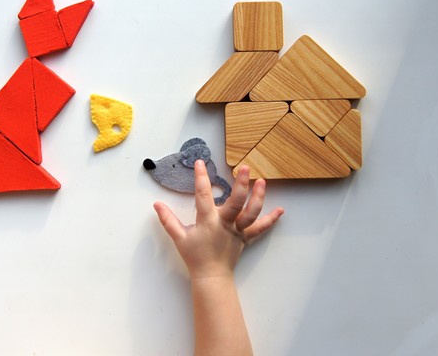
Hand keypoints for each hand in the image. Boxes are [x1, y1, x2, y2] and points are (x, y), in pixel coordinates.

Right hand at [153, 159, 284, 278]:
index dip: (201, 178)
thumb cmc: (195, 256)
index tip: (200, 163)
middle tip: (245, 168)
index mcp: (208, 221)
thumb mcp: (179, 237)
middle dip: (241, 184)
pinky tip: (280, 210)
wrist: (211, 276)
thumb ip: (168, 220)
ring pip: (251, 213)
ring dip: (258, 197)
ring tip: (262, 182)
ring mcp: (238, 230)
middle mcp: (225, 223)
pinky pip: (260, 228)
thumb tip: (156, 204)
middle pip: (236, 202)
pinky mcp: (245, 237)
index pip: (203, 195)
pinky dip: (271, 220)